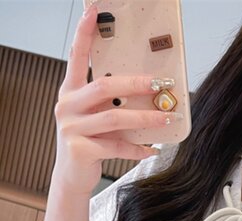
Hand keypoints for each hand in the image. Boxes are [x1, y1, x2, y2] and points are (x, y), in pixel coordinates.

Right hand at [54, 2, 173, 195]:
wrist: (72, 177)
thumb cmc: (88, 143)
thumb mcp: (95, 118)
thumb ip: (109, 103)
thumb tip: (146, 89)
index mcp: (70, 92)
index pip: (76, 57)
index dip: (84, 34)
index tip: (94, 11)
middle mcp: (67, 106)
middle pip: (105, 87)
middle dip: (137, 84)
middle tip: (161, 84)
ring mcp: (71, 128)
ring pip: (115, 117)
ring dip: (145, 118)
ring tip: (166, 118)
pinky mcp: (80, 150)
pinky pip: (117, 146)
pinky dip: (137, 149)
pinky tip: (151, 150)